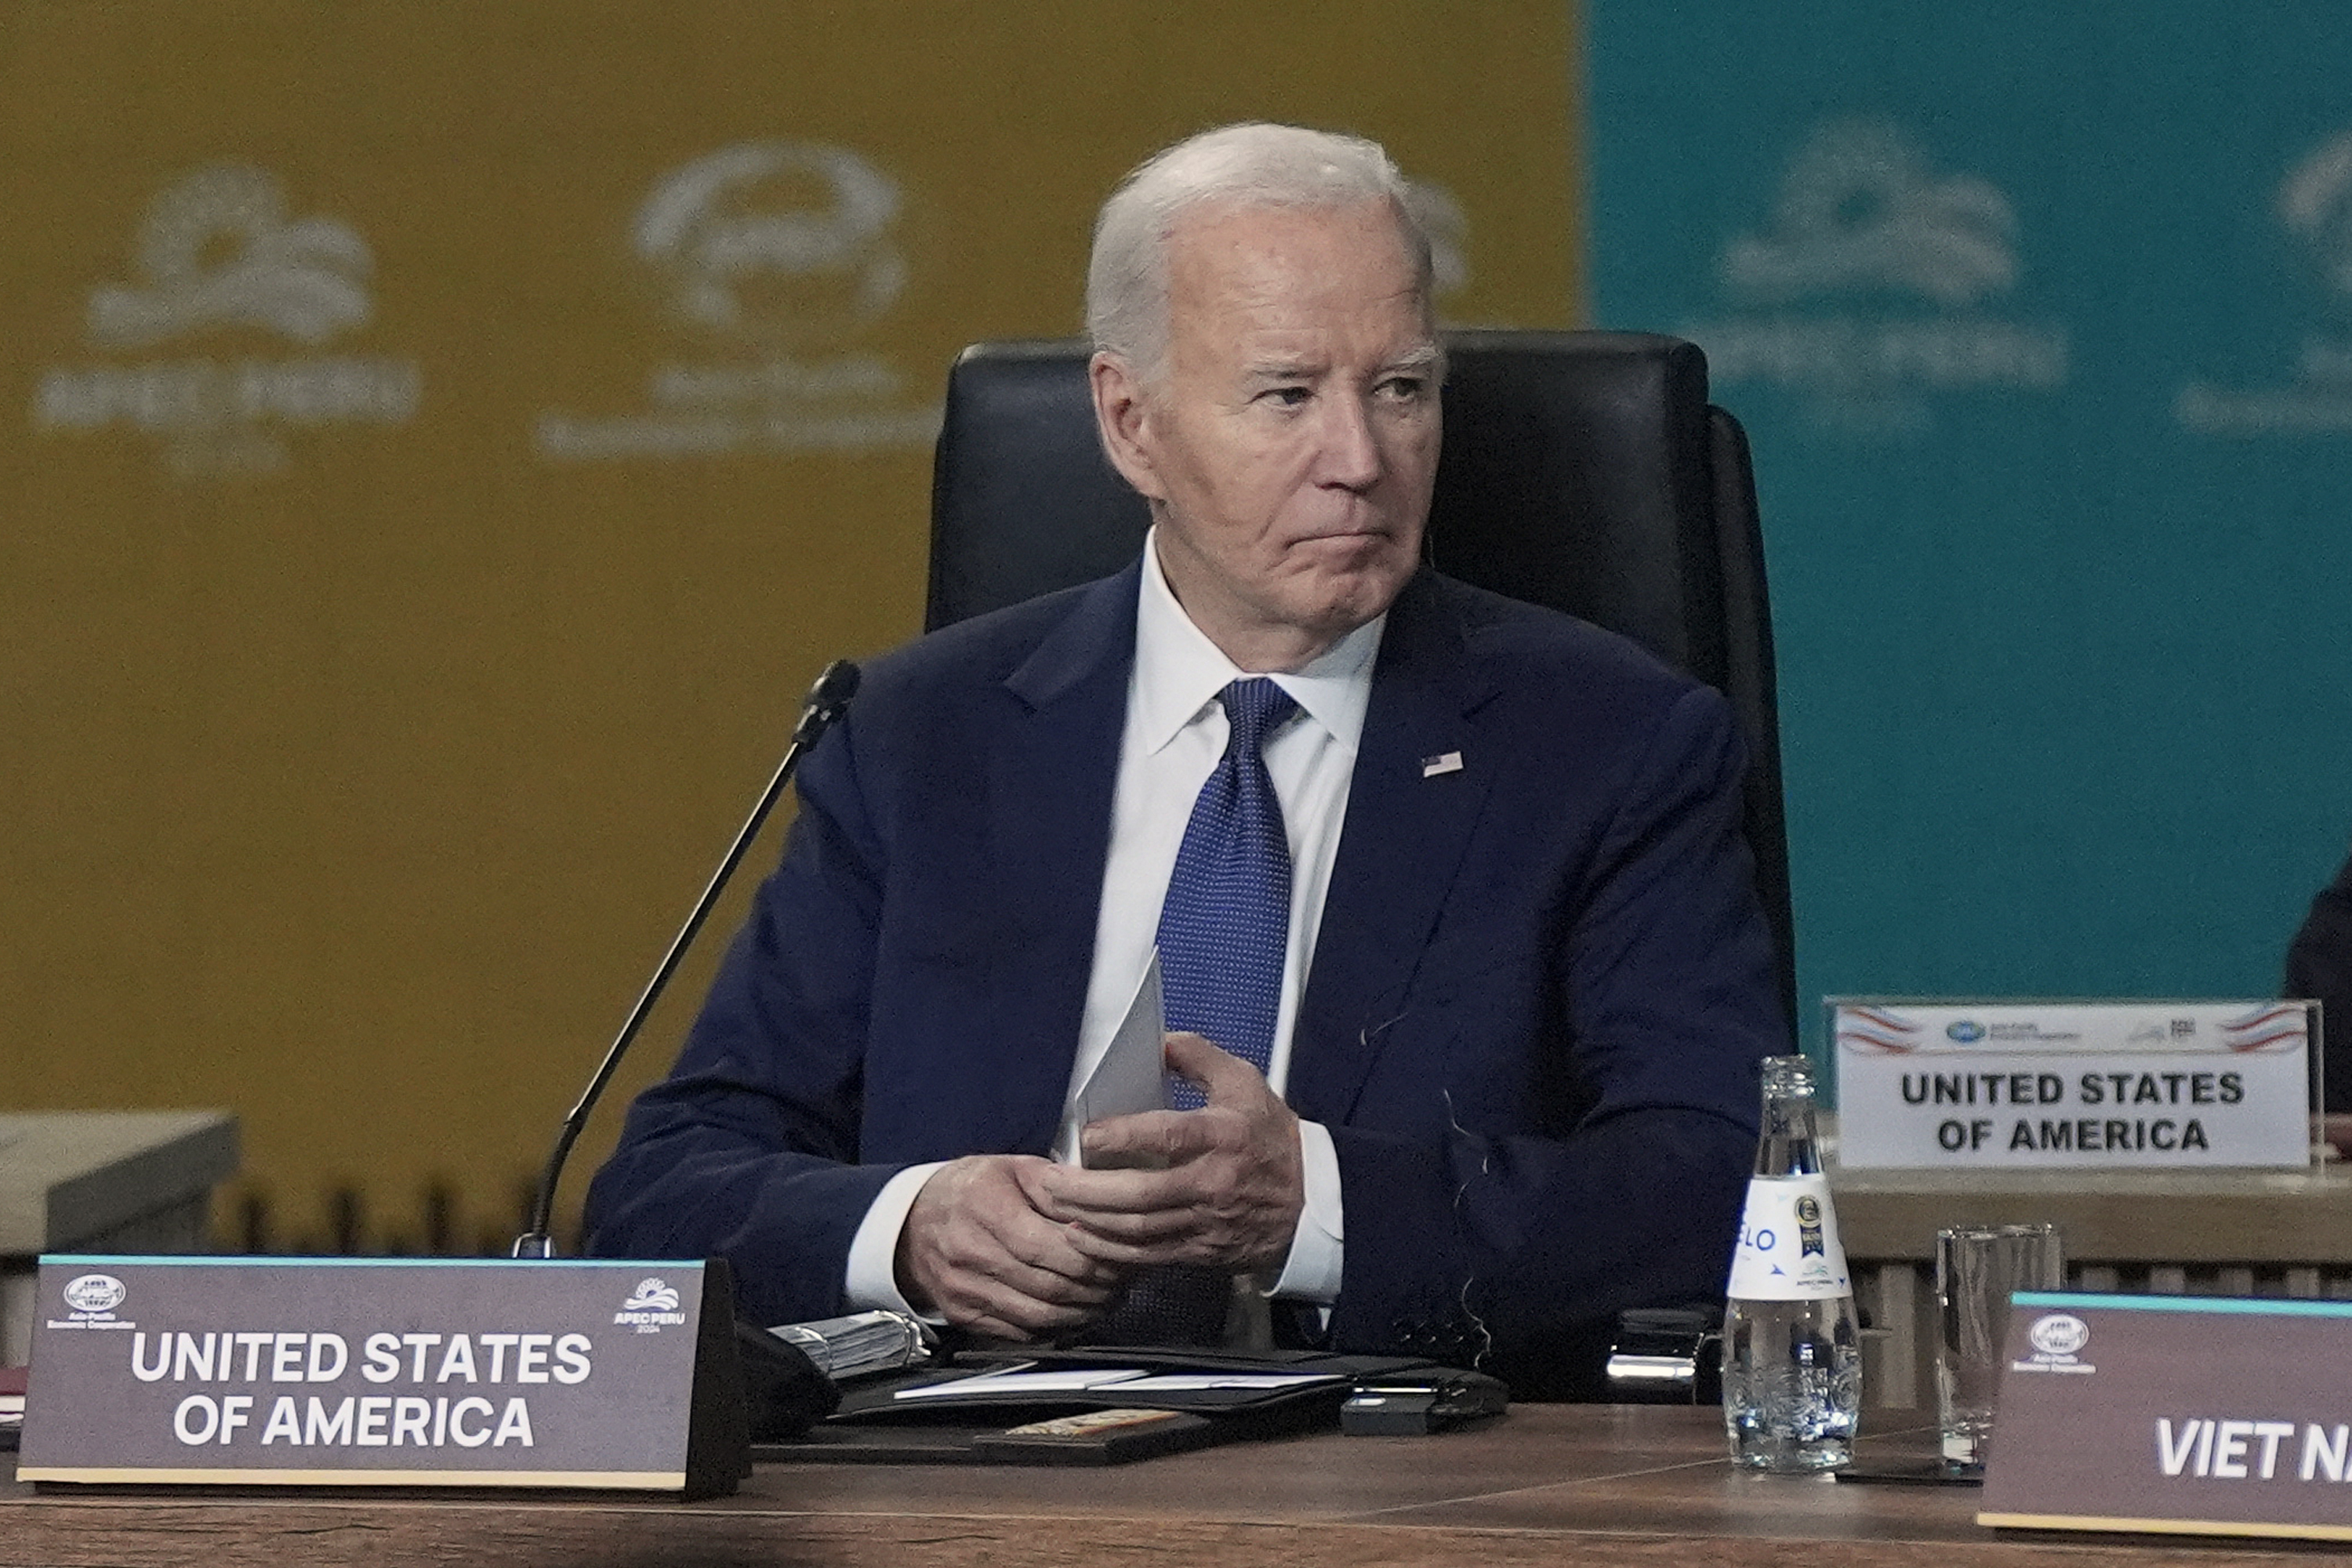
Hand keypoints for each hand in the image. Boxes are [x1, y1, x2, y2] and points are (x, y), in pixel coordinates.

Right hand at [895, 1155, 1123, 1340]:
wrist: (911, 1225)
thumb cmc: (970, 1191)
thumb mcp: (1011, 1168)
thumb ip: (1056, 1185)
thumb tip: (1101, 1206)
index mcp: (985, 1207)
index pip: (1049, 1245)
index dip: (1092, 1255)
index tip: (1121, 1253)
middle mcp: (971, 1252)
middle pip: (1049, 1283)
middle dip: (1097, 1286)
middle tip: (1125, 1279)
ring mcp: (966, 1289)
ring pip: (1040, 1314)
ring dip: (1083, 1311)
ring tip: (1108, 1297)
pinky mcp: (965, 1315)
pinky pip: (1021, 1332)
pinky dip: (1057, 1327)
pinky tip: (1077, 1312)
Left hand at [1035, 1031, 1305, 1274]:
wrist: (1312, 1202)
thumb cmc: (1272, 1139)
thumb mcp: (1245, 1083)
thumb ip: (1199, 1057)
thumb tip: (1158, 1042)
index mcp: (1223, 1135)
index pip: (1168, 1135)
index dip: (1124, 1136)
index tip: (1088, 1134)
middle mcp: (1212, 1182)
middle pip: (1141, 1193)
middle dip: (1088, 1192)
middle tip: (1048, 1182)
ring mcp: (1205, 1221)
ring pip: (1139, 1229)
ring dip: (1090, 1222)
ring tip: (1054, 1208)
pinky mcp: (1200, 1250)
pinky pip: (1148, 1256)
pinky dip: (1111, 1251)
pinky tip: (1083, 1239)